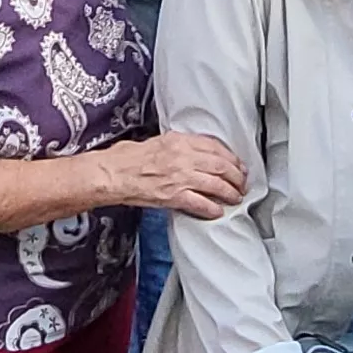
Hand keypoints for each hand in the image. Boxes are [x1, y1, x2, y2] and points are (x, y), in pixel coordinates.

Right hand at [99, 133, 246, 216]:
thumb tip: (192, 152)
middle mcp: (184, 157)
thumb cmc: (127, 158)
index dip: (231, 157)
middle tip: (241, 182)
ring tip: (235, 198)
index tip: (237, 164)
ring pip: (217, 185)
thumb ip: (178, 145)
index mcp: (179, 141)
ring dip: (230, 193)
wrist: (111, 173)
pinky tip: (218, 211)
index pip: (215, 146)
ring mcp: (180, 177)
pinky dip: (213, 209)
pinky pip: (201, 203)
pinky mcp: (174, 196)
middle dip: (236, 176)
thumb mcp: (157, 141)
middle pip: (221, 166)